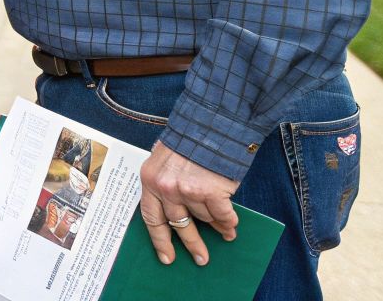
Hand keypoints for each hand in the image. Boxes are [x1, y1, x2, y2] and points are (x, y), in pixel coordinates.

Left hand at [138, 141, 240, 265]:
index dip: (159, 239)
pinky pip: (221, 215)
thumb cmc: (190, 140)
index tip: (166, 257)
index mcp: (150, 180)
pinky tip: (231, 228)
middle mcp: (166, 188)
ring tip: (224, 233)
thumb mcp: (166, 159)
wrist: (212, 124)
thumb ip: (167, 183)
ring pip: (203, 217)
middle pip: (178, 224)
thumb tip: (179, 211)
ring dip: (215, 225)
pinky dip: (228, 223)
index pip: (151, 216)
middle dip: (191, 244)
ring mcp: (187, 191)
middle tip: (200, 259)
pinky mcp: (210, 192)